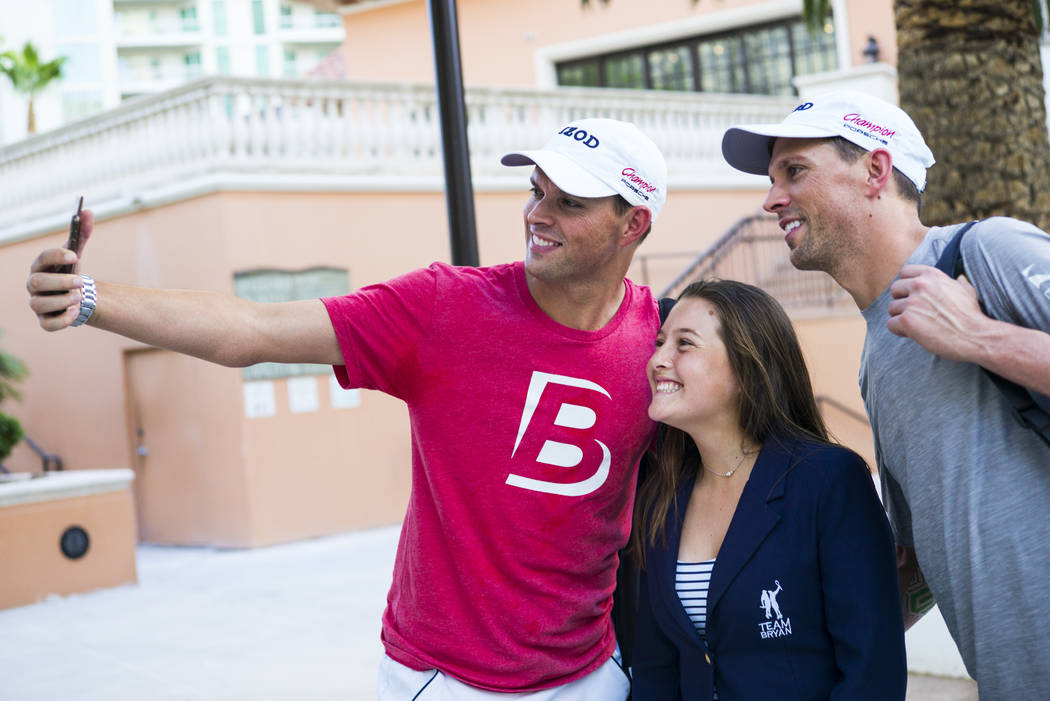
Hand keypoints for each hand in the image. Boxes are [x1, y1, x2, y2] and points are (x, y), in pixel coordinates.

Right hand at [26, 209, 94, 330]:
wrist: (75, 295)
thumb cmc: (69, 271)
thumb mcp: (75, 253)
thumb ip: (82, 234)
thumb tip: (88, 211)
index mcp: (41, 266)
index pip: (42, 258)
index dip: (56, 255)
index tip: (75, 255)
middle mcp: (34, 284)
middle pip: (36, 282)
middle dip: (59, 282)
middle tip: (81, 282)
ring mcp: (38, 303)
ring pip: (38, 304)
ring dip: (60, 300)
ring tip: (79, 297)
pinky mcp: (45, 320)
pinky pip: (47, 324)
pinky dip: (61, 320)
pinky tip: (75, 312)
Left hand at [886, 264, 989, 362]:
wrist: (975, 336)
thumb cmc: (971, 315)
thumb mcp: (967, 291)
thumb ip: (957, 283)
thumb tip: (959, 278)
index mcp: (932, 275)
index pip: (905, 272)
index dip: (907, 286)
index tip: (915, 297)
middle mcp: (919, 285)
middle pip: (895, 290)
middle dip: (902, 302)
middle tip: (916, 314)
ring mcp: (912, 302)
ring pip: (892, 309)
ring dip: (901, 318)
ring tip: (918, 325)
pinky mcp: (907, 320)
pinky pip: (891, 324)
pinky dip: (900, 331)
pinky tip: (914, 334)